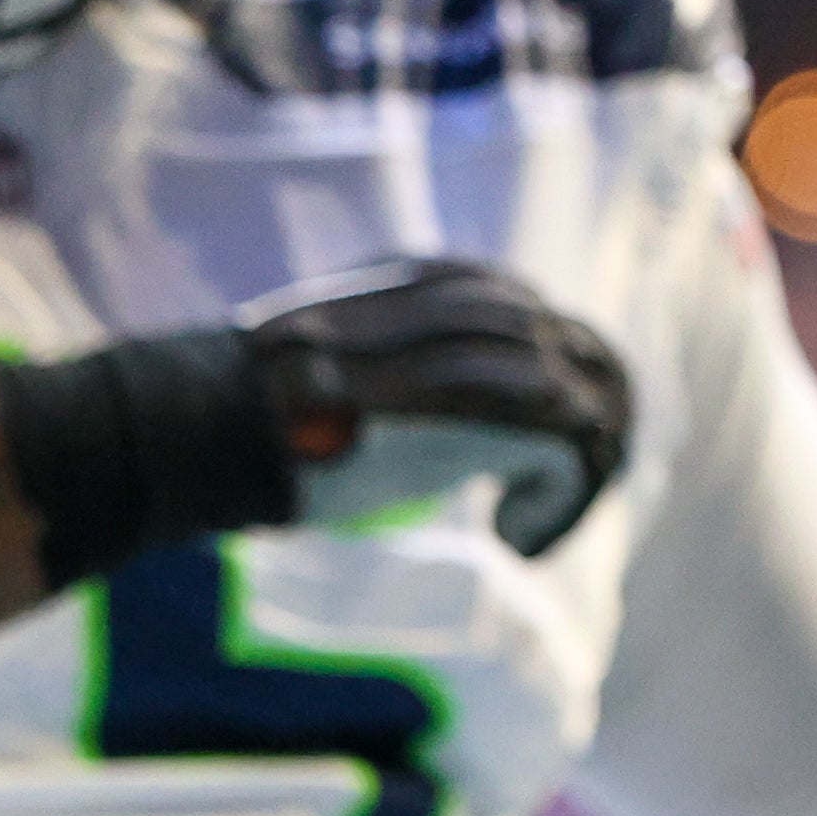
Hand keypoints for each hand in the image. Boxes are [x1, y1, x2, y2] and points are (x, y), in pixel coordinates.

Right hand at [240, 258, 633, 556]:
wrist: (223, 420)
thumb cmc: (245, 406)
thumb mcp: (315, 363)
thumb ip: (368, 361)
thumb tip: (388, 414)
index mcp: (425, 277)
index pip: (525, 313)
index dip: (533, 379)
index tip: (497, 443)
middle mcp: (475, 302)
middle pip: (583, 353)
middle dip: (579, 426)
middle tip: (534, 492)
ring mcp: (498, 352)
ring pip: (593, 406)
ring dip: (576, 470)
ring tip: (519, 524)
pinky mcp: (511, 413)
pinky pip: (580, 453)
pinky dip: (561, 505)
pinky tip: (512, 538)